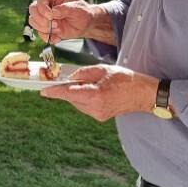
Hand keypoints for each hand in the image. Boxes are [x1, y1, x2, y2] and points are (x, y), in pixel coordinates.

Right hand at [28, 0, 92, 39]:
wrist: (87, 25)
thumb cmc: (84, 13)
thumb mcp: (77, 9)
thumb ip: (65, 9)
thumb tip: (53, 12)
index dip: (42, 7)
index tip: (50, 16)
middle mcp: (48, 5)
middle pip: (33, 9)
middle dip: (40, 19)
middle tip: (53, 24)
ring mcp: (46, 17)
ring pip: (33, 21)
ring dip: (43, 28)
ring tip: (58, 30)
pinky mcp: (47, 27)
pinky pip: (39, 33)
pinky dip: (46, 37)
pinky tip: (57, 38)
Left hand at [41, 65, 157, 121]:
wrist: (144, 94)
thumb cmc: (126, 79)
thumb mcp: (103, 69)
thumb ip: (83, 73)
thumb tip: (70, 78)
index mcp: (95, 95)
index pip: (69, 94)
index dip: (54, 92)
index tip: (43, 91)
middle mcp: (94, 108)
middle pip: (72, 98)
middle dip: (69, 89)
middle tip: (71, 78)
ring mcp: (98, 115)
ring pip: (77, 103)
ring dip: (78, 93)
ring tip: (92, 83)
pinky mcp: (100, 117)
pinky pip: (85, 106)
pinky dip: (85, 98)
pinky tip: (96, 90)